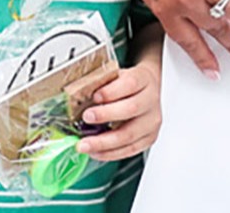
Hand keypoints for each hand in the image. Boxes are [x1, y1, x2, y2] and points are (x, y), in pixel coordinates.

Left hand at [77, 46, 160, 161]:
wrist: (148, 89)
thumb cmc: (128, 83)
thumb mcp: (116, 75)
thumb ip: (102, 84)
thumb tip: (78, 96)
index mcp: (143, 79)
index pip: (130, 84)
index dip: (112, 91)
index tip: (95, 96)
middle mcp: (151, 100)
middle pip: (131, 109)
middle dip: (106, 115)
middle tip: (87, 118)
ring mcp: (152, 121)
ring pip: (130, 135)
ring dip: (105, 142)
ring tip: (86, 144)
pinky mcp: (149, 138)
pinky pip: (130, 150)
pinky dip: (111, 153)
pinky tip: (96, 152)